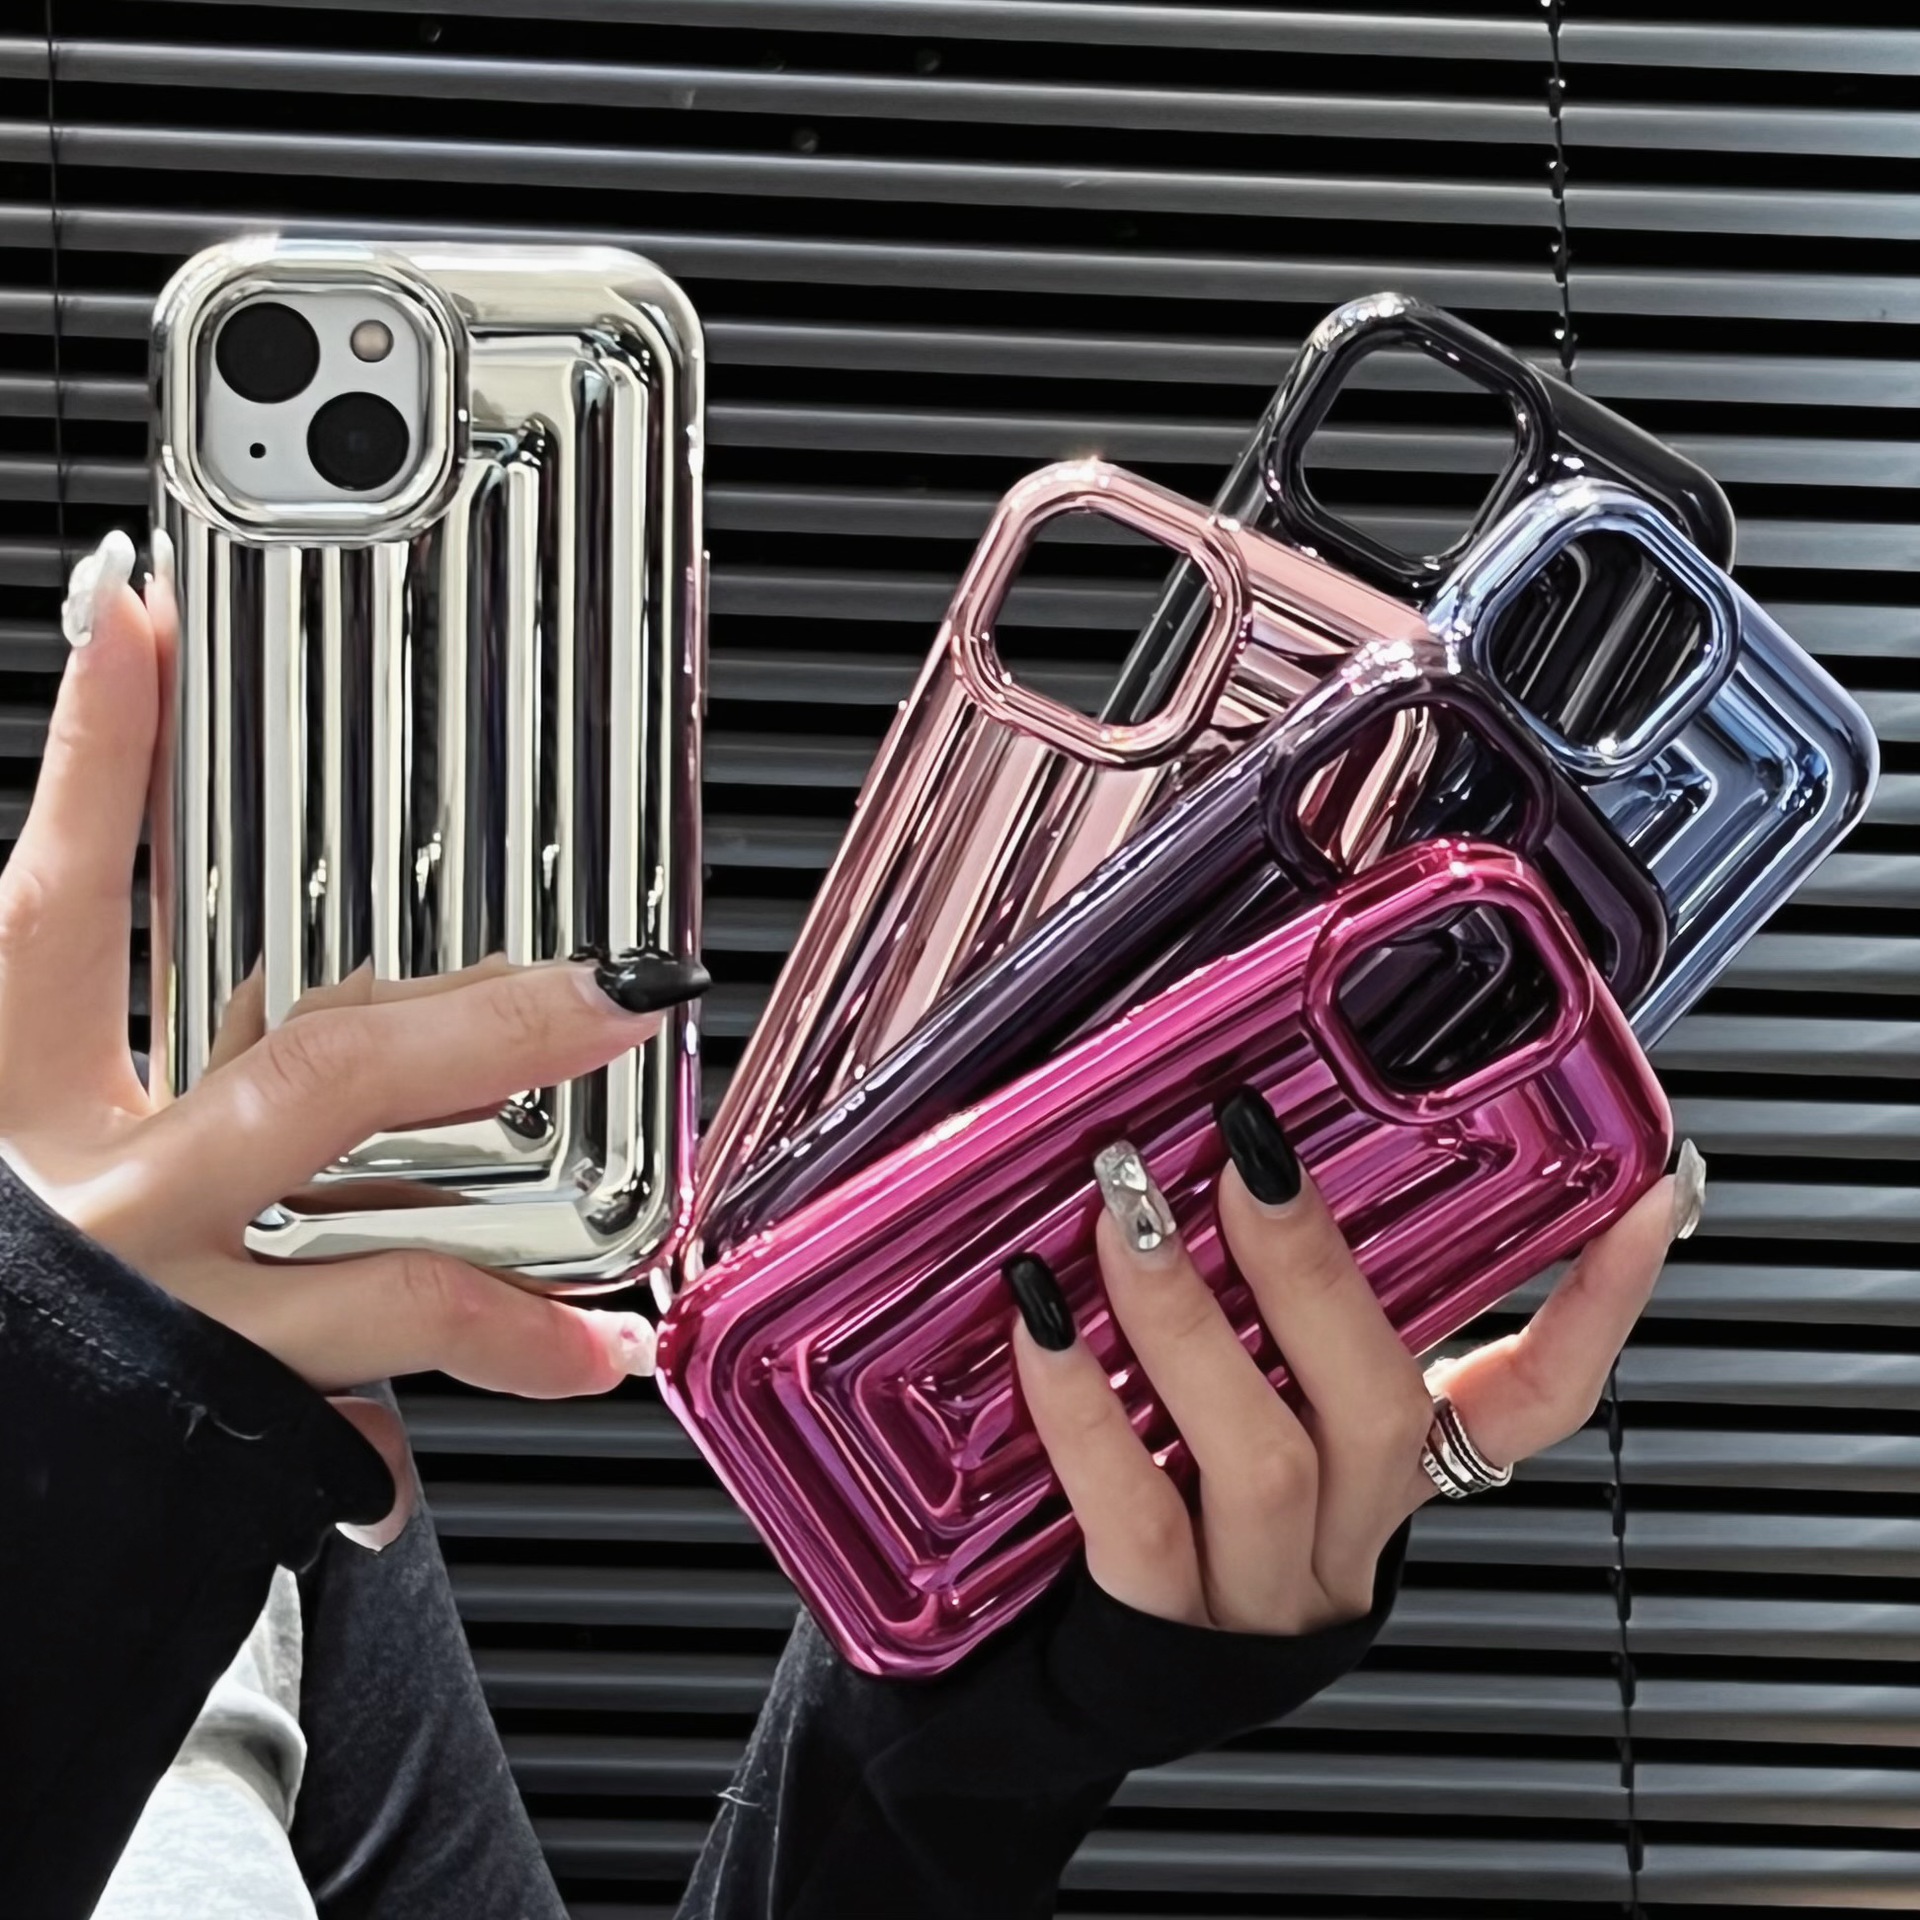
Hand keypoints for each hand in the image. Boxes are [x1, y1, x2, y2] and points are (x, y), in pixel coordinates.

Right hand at [0, 532, 706, 1404]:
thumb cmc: (18, 1272)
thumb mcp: (26, 1090)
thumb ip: (100, 947)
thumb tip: (132, 682)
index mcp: (21, 1096)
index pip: (60, 902)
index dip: (98, 756)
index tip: (142, 612)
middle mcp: (102, 1202)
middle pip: (312, 1085)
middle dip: (481, 1027)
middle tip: (616, 983)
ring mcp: (176, 1317)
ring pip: (379, 1265)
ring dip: (531, 1229)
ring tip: (641, 1162)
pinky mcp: (234, 1416)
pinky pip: (390, 1388)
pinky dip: (500, 1351)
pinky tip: (594, 1347)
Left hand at [1007, 1085, 1701, 1634]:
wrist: (1088, 1673)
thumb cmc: (1175, 1496)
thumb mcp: (1257, 1401)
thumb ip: (1271, 1300)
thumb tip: (1232, 1130)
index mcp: (1394, 1465)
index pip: (1538, 1397)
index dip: (1600, 1307)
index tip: (1643, 1198)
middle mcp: (1349, 1529)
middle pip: (1379, 1402)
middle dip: (1308, 1263)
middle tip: (1241, 1149)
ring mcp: (1262, 1588)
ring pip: (1263, 1455)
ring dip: (1188, 1319)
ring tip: (1122, 1216)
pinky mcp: (1161, 1626)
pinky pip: (1134, 1514)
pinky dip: (1084, 1411)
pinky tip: (1038, 1327)